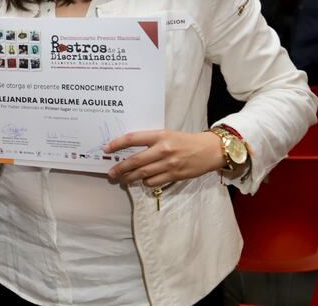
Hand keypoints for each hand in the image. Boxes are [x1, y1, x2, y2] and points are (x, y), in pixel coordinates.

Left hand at [104, 130, 224, 187]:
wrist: (210, 150)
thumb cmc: (186, 140)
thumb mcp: (167, 134)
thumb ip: (150, 140)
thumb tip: (129, 149)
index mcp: (159, 135)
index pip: (133, 139)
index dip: (117, 144)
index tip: (107, 149)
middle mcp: (163, 149)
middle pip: (135, 161)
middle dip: (120, 168)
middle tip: (111, 173)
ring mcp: (169, 164)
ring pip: (142, 174)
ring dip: (130, 178)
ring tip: (123, 179)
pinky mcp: (175, 175)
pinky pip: (154, 182)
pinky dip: (145, 182)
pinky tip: (143, 181)